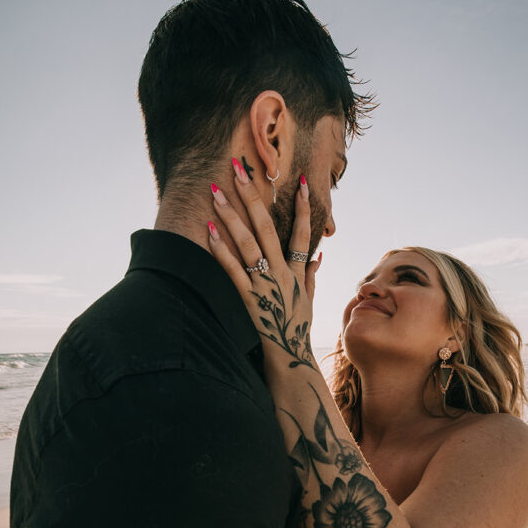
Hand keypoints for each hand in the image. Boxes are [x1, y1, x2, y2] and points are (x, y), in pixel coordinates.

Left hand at [207, 161, 321, 371]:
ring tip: (217, 192)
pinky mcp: (248, 299)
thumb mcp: (309, 301)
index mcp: (296, 272)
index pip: (302, 233)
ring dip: (231, 216)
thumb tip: (318, 255)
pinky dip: (221, 250)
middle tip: (240, 168)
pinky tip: (209, 231)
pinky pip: (233, 270)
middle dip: (253, 196)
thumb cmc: (297, 329)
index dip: (303, 207)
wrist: (290, 359)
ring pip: (248, 243)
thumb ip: (311, 276)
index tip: (301, 181)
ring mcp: (265, 285)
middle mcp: (282, 274)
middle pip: (268, 227)